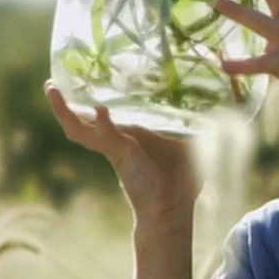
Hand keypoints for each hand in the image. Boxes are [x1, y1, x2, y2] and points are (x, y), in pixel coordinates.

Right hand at [44, 80, 201, 224]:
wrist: (174, 207)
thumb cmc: (182, 176)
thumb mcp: (192, 141)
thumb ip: (202, 122)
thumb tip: (227, 101)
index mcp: (131, 131)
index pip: (108, 108)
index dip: (94, 92)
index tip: (85, 71)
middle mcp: (118, 137)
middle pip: (84, 116)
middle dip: (66, 100)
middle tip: (51, 80)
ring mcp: (116, 146)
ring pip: (81, 128)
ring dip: (65, 110)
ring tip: (51, 89)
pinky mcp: (120, 155)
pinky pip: (105, 137)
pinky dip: (101, 123)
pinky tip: (99, 109)